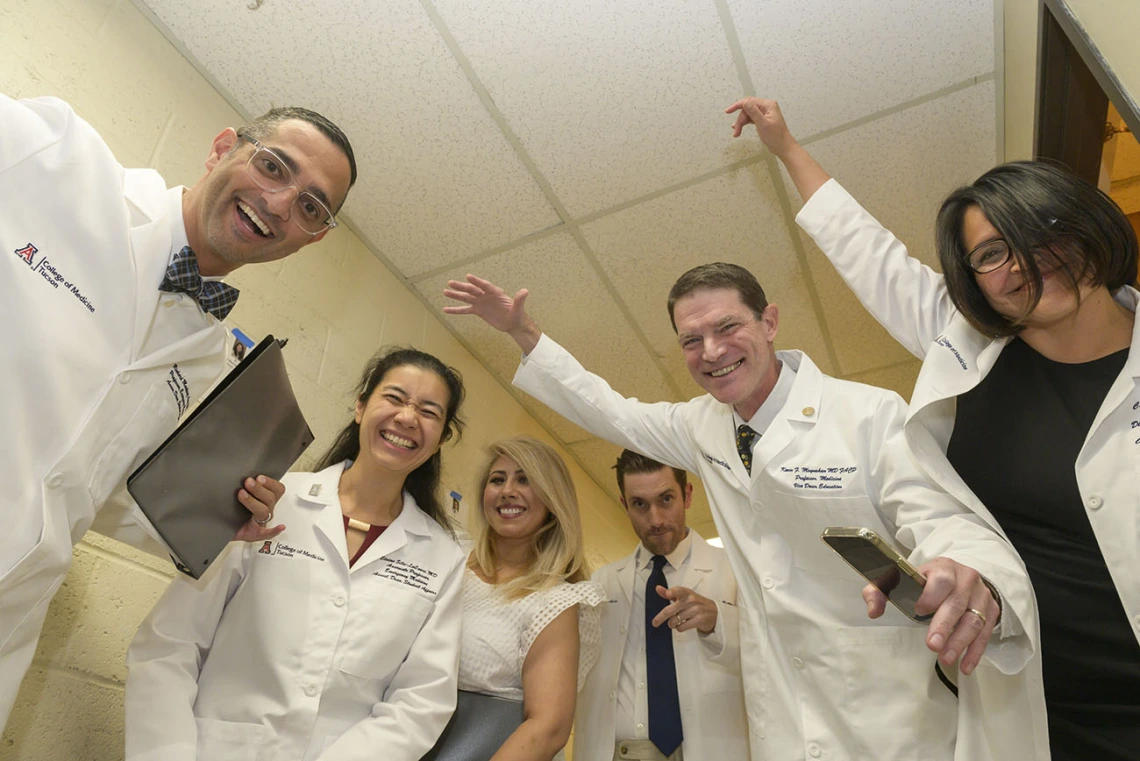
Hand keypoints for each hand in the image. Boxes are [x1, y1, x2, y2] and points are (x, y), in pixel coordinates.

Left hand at [232, 475, 285, 541]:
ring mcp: (261, 522)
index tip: (259, 477)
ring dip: (253, 502)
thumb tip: (235, 472)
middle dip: (258, 489)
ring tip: (242, 494)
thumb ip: (240, 484)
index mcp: (265, 499)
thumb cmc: (231, 510)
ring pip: (264, 511)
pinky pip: (267, 534)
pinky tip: (280, 527)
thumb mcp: (236, 495)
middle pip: (270, 499)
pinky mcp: (255, 533)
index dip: (270, 483)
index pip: (277, 489)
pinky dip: (274, 531)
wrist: (222, 526)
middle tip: (248, 482)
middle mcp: (265, 510)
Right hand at [442, 274, 541, 352]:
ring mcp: (481, 302)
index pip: (485, 285)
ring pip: (466, 298)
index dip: (477, 281)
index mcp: (496, 293)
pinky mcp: (478, 311)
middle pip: (472, 290)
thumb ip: (519, 300)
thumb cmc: (517, 315)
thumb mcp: (518, 308)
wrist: (514, 324)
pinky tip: (446, 309)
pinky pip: (465, 310)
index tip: (468, 277)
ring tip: (445, 291)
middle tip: (450, 283)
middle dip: (461, 287)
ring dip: (456, 295)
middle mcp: (486, 296)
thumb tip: (525, 291)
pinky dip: (456, 310)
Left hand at [651, 585, 718, 633]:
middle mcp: (691, 600)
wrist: (714, 612)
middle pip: (670, 610)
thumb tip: (657, 588)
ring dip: (672, 624)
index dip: (673, 592)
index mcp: (686, 592)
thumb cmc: (695, 602)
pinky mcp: (699, 620)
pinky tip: (682, 624)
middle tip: (654, 623)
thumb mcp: (684, 596)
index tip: (668, 594)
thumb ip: (670, 593)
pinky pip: (681, 627)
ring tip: (674, 622)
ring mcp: (696, 610)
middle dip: (660, 618)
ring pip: (674, 621)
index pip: (679, 591)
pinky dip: (679, 628)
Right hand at [725, 97, 796, 156]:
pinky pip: (751, 119)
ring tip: (737, 133)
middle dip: (740, 119)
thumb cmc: (776, 137)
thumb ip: (753, 112)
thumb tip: (744, 102)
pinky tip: (739, 129)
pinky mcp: (763, 120)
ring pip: (748, 115)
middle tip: (736, 130)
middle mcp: (766, 107)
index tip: (728, 111)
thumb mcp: (763, 123)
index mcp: (768, 105)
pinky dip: (745, 123)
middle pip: (747, 109)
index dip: (737, 106)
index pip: (749, 101)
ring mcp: (764, 113)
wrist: (783, 147)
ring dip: (741, 123)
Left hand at [863, 557, 999, 675]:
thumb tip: (873, 611)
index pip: (941, 579)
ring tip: (945, 659)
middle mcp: (966, 579)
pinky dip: (976, 651)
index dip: (931, 595)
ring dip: (960, 642)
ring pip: (974, 620)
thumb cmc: (926, 581)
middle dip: (944, 626)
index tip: (919, 610)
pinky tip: (965, 666)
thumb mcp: (903, 579)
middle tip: (932, 645)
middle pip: (957, 603)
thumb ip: (880, 591)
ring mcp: (981, 595)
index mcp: (943, 567)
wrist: (959, 575)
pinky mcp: (991, 611)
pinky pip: (986, 633)